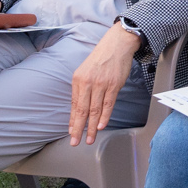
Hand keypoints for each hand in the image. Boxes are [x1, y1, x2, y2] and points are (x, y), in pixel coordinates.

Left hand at [67, 25, 142, 144]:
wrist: (116, 45)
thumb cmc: (100, 59)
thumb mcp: (84, 72)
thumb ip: (81, 89)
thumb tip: (78, 108)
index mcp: (78, 80)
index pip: (74, 105)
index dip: (72, 121)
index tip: (71, 132)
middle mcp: (88, 83)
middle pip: (82, 110)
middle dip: (78, 128)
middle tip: (75, 142)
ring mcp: (101, 85)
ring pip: (95, 110)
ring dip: (92, 127)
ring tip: (89, 139)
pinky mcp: (113, 86)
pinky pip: (108, 104)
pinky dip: (104, 117)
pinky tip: (100, 126)